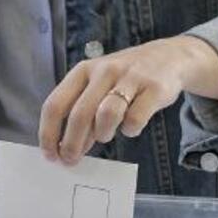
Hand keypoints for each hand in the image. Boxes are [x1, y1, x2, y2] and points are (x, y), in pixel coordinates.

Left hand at [38, 36, 217, 164]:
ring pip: (106, 115)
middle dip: (72, 143)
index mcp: (83, 70)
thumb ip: (82, 112)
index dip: (48, 133)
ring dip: (102, 134)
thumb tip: (66, 147)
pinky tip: (130, 127)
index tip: (49, 155)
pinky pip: (135, 119)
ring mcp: (130, 78)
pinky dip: (130, 130)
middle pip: (79, 114)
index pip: (55, 104)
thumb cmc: (125, 78)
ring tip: (105, 136)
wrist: (169, 57)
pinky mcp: (153, 88)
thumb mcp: (98, 86)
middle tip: (71, 160)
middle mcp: (104, 71)